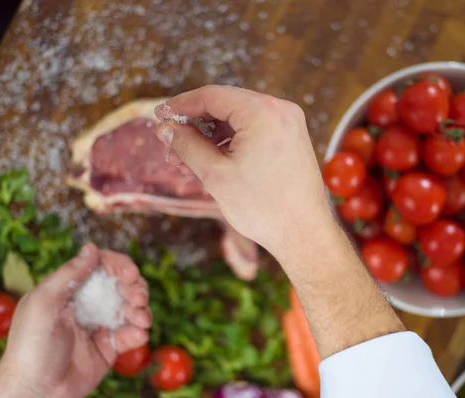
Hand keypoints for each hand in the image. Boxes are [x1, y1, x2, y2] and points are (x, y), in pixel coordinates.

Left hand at [2, 243, 151, 397]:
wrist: (34, 392)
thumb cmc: (31, 345)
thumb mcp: (44, 303)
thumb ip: (69, 274)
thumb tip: (92, 247)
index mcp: (69, 289)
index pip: (101, 267)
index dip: (119, 265)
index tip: (130, 273)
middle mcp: (87, 304)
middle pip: (122, 285)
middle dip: (136, 288)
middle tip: (138, 298)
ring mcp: (99, 326)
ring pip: (131, 308)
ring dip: (142, 310)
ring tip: (141, 319)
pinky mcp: (109, 348)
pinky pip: (131, 335)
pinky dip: (139, 333)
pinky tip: (138, 335)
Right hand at [155, 85, 331, 258]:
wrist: (304, 234)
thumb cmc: (264, 208)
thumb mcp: (216, 175)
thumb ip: (187, 145)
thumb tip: (167, 128)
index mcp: (263, 112)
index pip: (212, 96)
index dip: (181, 105)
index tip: (159, 115)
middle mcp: (281, 111)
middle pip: (225, 106)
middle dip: (195, 125)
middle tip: (170, 145)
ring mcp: (289, 125)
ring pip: (238, 121)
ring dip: (211, 137)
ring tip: (186, 161)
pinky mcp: (291, 140)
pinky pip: (254, 132)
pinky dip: (231, 144)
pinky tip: (211, 162)